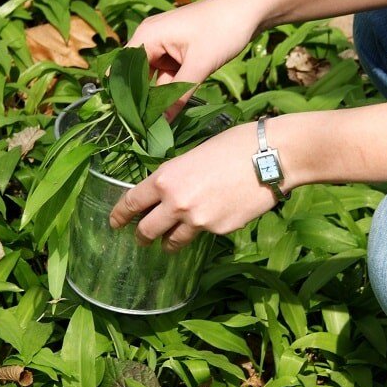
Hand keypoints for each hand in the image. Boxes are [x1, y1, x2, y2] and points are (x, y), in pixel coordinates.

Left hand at [108, 122, 278, 251]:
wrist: (271, 158)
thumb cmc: (235, 144)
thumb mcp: (194, 154)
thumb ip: (177, 176)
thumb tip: (170, 191)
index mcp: (165, 179)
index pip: (131, 203)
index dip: (119, 215)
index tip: (114, 223)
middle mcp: (176, 203)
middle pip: (147, 231)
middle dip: (142, 237)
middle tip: (142, 239)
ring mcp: (198, 221)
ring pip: (173, 241)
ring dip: (169, 242)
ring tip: (171, 242)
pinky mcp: (220, 231)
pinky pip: (204, 235)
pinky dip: (204, 230)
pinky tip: (214, 218)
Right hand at [128, 0, 261, 117]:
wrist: (251, 8)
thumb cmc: (223, 29)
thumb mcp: (200, 65)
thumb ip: (178, 96)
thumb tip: (160, 124)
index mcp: (148, 35)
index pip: (122, 70)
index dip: (123, 95)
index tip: (127, 121)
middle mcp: (151, 38)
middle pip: (136, 75)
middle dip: (141, 99)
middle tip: (143, 128)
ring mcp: (165, 43)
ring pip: (153, 77)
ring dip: (157, 96)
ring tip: (156, 123)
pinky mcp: (178, 49)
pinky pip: (168, 73)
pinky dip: (170, 89)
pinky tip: (172, 109)